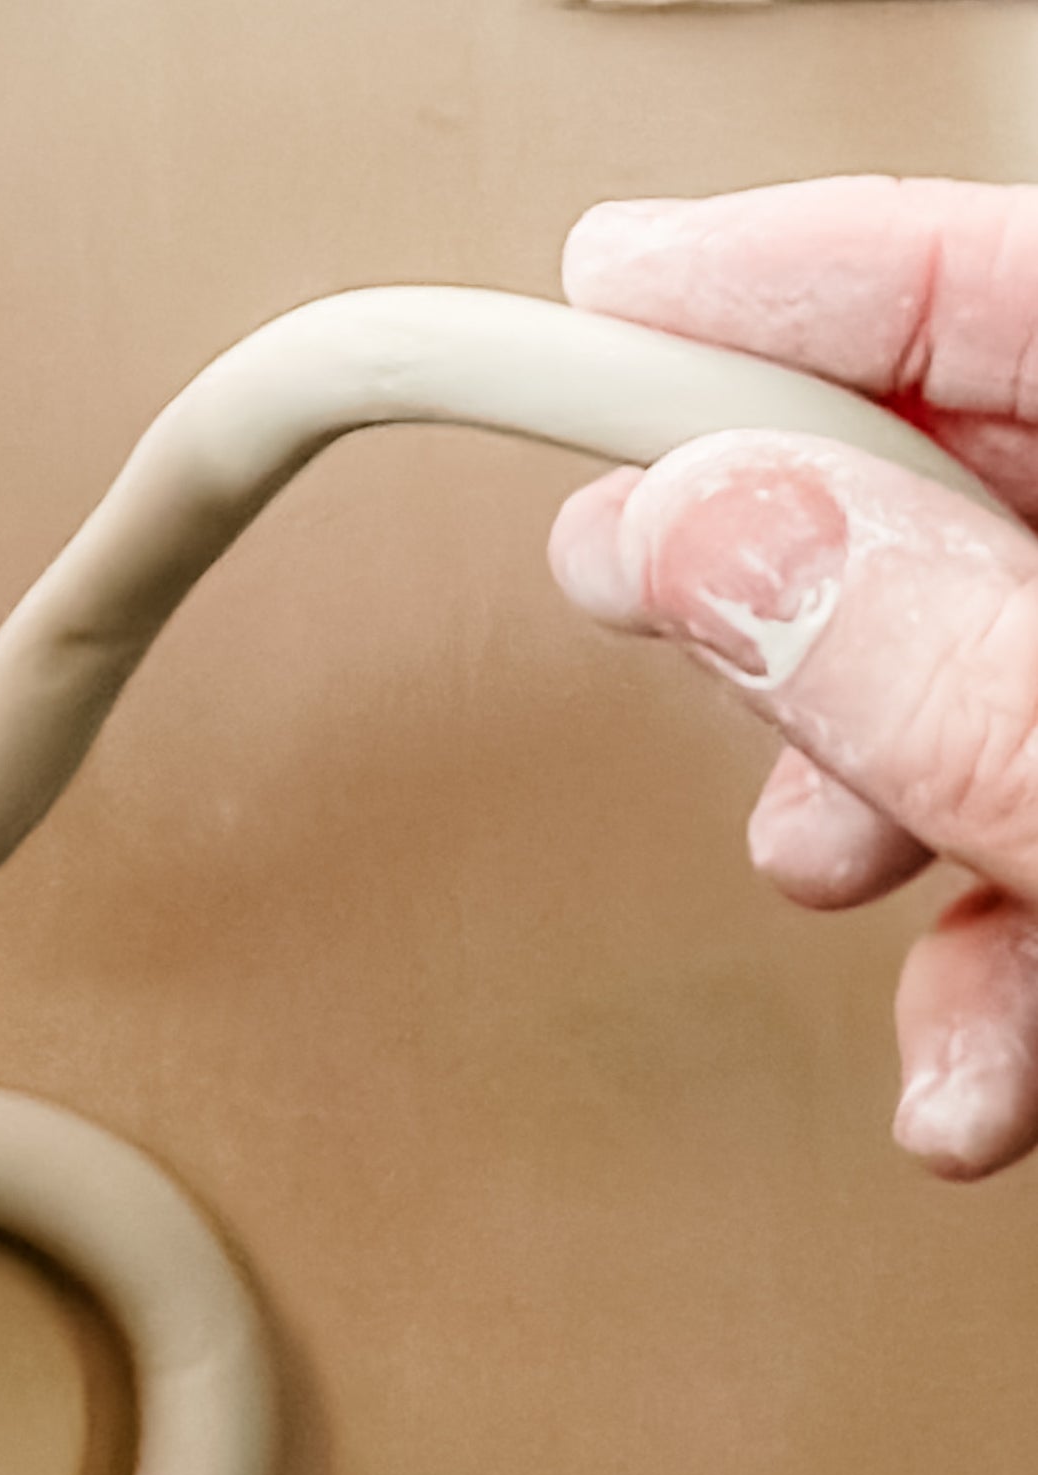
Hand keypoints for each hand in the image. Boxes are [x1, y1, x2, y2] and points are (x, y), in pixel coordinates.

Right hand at [547, 177, 1037, 1179]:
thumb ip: (939, 673)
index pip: (1006, 279)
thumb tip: (707, 539)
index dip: (786, 271)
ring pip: (978, 688)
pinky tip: (958, 1071)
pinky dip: (977, 972)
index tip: (607, 291)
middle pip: (958, 479)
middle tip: (620, 571)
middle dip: (777, 557)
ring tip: (814, 871)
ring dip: (864, 807)